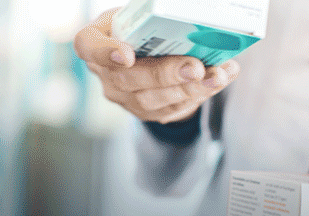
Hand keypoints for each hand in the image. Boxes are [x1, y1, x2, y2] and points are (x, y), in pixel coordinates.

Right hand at [74, 8, 239, 123]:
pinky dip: (201, 93)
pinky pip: (173, 108)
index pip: (87, 46)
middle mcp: (105, 73)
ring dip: (190, 89)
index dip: (104, 53)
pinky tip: (221, 78)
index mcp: (96, 40)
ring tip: (217, 75)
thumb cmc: (143, 26)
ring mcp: (125, 97)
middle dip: (166, 74)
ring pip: (154, 100)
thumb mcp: (140, 13)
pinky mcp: (148, 112)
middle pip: (129, 79)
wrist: (149, 53)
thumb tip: (187, 7)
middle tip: (195, 67)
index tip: (127, 55)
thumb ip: (153, 12)